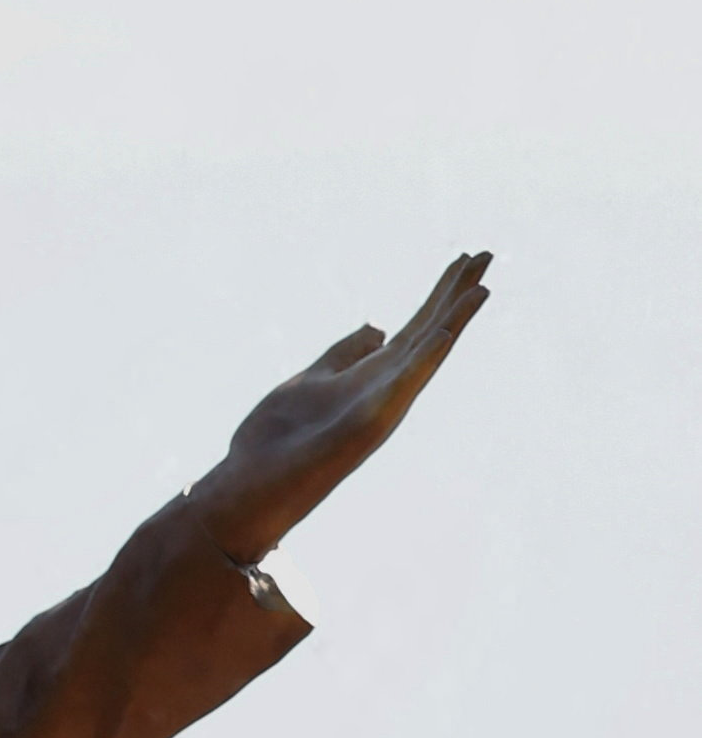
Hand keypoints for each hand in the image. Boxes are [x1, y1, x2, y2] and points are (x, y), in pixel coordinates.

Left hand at [185, 249, 485, 573]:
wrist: (250, 485)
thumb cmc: (277, 439)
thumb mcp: (313, 378)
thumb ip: (345, 353)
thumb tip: (379, 327)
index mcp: (372, 374)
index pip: (416, 326)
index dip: (440, 293)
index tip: (464, 258)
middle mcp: (385, 388)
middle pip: (429, 331)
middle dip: (456, 294)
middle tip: (486, 253)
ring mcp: (381, 406)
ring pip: (425, 356)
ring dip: (454, 323)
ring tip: (481, 288)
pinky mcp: (367, 425)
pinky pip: (400, 388)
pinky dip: (423, 361)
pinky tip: (444, 333)